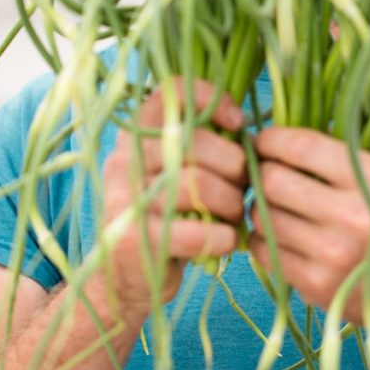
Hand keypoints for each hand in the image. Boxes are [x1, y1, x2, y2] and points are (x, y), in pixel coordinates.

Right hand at [99, 79, 247, 324]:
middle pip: (198, 141)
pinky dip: (225, 237)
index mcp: (134, 134)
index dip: (212, 99)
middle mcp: (123, 159)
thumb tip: (246, 127)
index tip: (237, 125)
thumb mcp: (174, 172)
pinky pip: (199, 232)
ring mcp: (125, 199)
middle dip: (236, 166)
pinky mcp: (135, 240)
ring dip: (232, 203)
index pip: (172, 91)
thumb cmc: (166, 217)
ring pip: (201, 184)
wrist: (125, 279)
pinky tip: (227, 240)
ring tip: (235, 215)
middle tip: (243, 187)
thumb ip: (200, 144)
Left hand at [249, 127, 369, 324]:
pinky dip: (263, 239)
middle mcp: (352, 215)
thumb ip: (332, 157)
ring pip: (262, 216)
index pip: (301, 147)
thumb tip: (272, 136)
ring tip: (278, 208)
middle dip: (261, 174)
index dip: (271, 140)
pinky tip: (282, 237)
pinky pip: (263, 249)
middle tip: (267, 175)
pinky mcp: (316, 284)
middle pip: (273, 181)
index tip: (264, 142)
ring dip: (261, 208)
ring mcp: (332, 253)